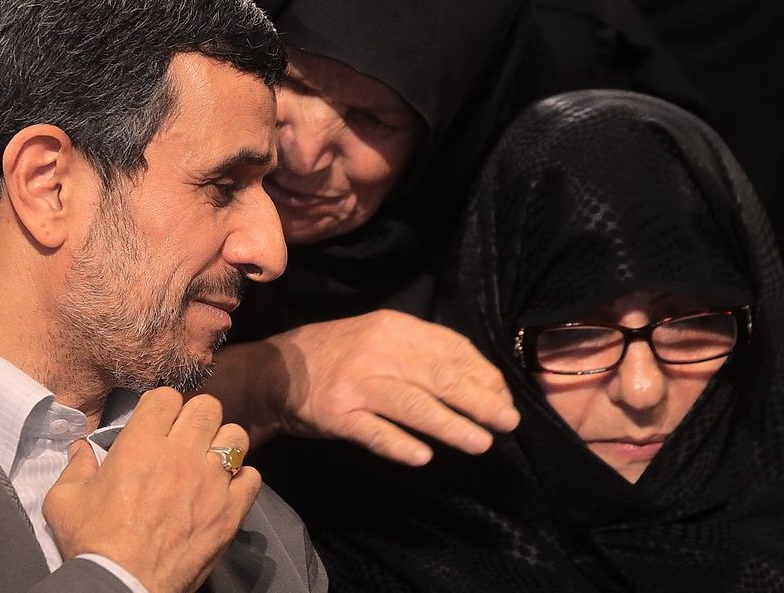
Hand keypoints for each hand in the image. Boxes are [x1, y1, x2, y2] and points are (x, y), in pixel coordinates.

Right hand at [43, 390, 259, 592]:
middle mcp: (181, 454)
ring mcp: (210, 481)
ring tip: (209, 460)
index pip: (166, 397)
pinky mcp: (230, 510)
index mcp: (141, 445)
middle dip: (196, 417)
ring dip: (223, 444)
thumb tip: (79, 448)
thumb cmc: (93, 543)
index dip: (161, 406)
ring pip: (235, 436)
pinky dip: (241, 480)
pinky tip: (225, 490)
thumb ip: (75, 467)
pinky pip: (252, 477)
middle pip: (208, 407)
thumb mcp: (65, 501)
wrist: (123, 586)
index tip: (157, 423)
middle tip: (186, 438)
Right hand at [257, 309, 519, 464]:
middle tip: (507, 422)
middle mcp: (378, 351)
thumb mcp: (380, 337)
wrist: (276, 371)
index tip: (503, 397)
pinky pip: (374, 432)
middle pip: (438, 377)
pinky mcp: (336, 414)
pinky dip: (399, 444)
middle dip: (478, 401)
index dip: (482, 374)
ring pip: (412, 405)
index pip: (451, 348)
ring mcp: (356, 383)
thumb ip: (422, 353)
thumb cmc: (340, 355)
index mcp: (395, 327)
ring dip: (450, 425)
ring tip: (481, 443)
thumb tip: (480, 381)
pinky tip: (423, 457)